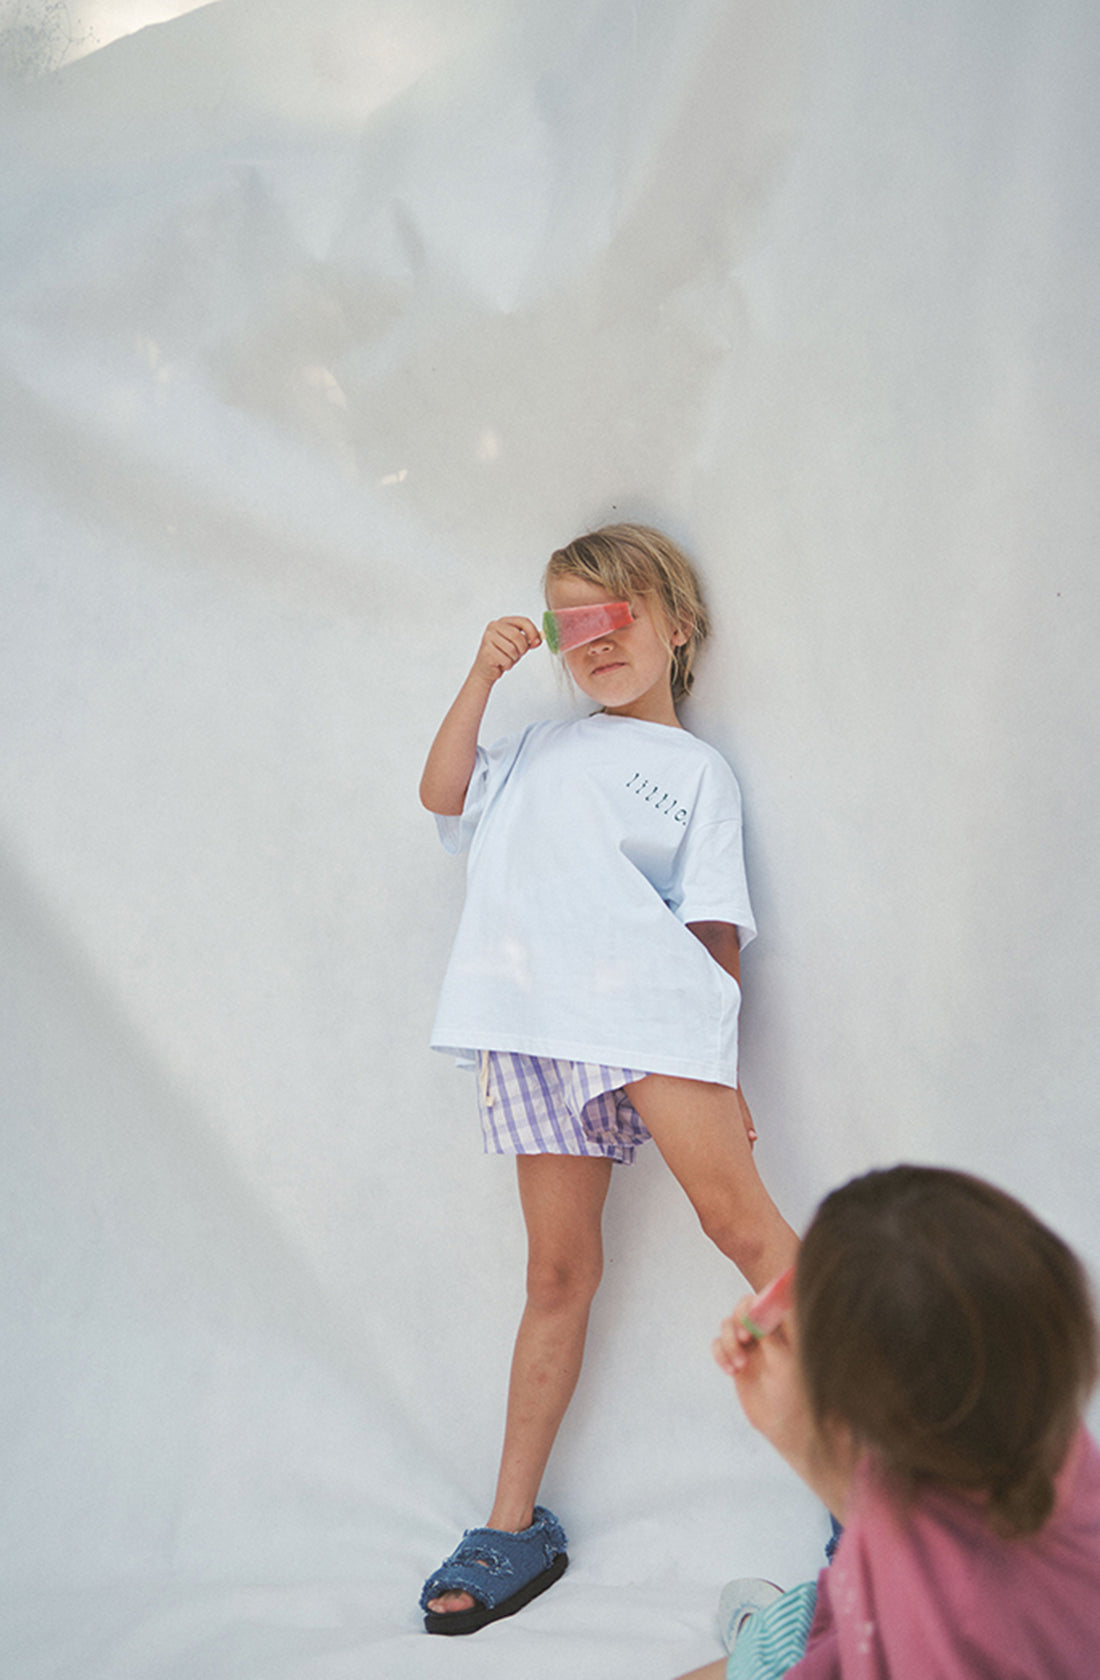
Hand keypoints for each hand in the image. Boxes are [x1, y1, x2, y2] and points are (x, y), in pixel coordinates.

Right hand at [471, 616, 541, 685]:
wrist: (486, 670)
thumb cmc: (502, 655)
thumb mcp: (519, 646)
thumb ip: (529, 641)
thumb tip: (538, 640)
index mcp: (503, 621)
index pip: (523, 621)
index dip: (533, 632)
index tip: (537, 641)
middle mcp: (494, 626)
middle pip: (517, 635)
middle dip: (522, 648)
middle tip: (518, 655)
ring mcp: (488, 637)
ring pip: (512, 649)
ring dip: (514, 658)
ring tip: (508, 659)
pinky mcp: (486, 650)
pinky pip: (506, 659)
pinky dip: (507, 665)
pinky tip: (501, 664)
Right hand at [713, 1295, 803, 1445]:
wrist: (783, 1424)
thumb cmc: (793, 1394)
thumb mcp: (783, 1363)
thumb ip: (770, 1336)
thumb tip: (757, 1311)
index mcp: (784, 1327)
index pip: (766, 1300)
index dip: (754, 1304)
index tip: (750, 1318)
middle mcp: (766, 1331)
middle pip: (743, 1308)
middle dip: (738, 1320)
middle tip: (743, 1337)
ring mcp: (750, 1344)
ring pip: (728, 1325)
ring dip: (728, 1342)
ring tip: (739, 1365)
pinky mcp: (736, 1358)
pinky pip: (718, 1345)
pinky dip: (720, 1354)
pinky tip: (731, 1370)